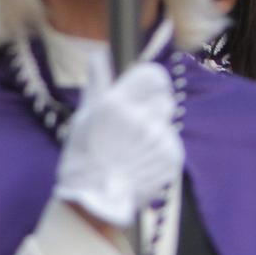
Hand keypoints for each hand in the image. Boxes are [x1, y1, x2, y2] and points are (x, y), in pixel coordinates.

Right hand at [54, 56, 181, 229]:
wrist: (95, 201)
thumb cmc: (82, 157)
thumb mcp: (83, 117)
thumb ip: (98, 83)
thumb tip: (99, 53)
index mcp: (116, 104)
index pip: (153, 74)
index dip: (150, 80)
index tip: (143, 87)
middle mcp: (141, 119)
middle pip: (164, 97)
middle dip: (151, 105)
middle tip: (133, 123)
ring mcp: (160, 140)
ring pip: (167, 121)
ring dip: (154, 129)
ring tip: (132, 148)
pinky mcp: (172, 158)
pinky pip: (170, 143)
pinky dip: (158, 149)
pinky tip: (139, 161)